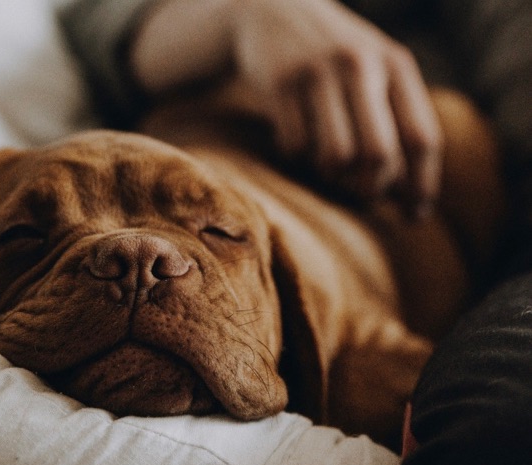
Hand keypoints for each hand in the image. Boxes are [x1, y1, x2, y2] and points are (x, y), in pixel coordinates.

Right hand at [131, 0, 442, 215]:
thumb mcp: (374, 72)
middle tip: (365, 197)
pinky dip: (297, 158)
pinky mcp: (279, 83)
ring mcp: (317, 73)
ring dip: (331, 177)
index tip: (415, 215)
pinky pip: (295, 147)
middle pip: (379, 155)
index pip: (421, 139)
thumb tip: (412, 199)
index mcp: (395, 64)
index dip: (421, 184)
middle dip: (372, 189)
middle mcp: (360, 65)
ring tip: (329, 169)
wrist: (272, 12)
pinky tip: (297, 143)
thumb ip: (396, 121)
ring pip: (335, 156)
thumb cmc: (332, 59)